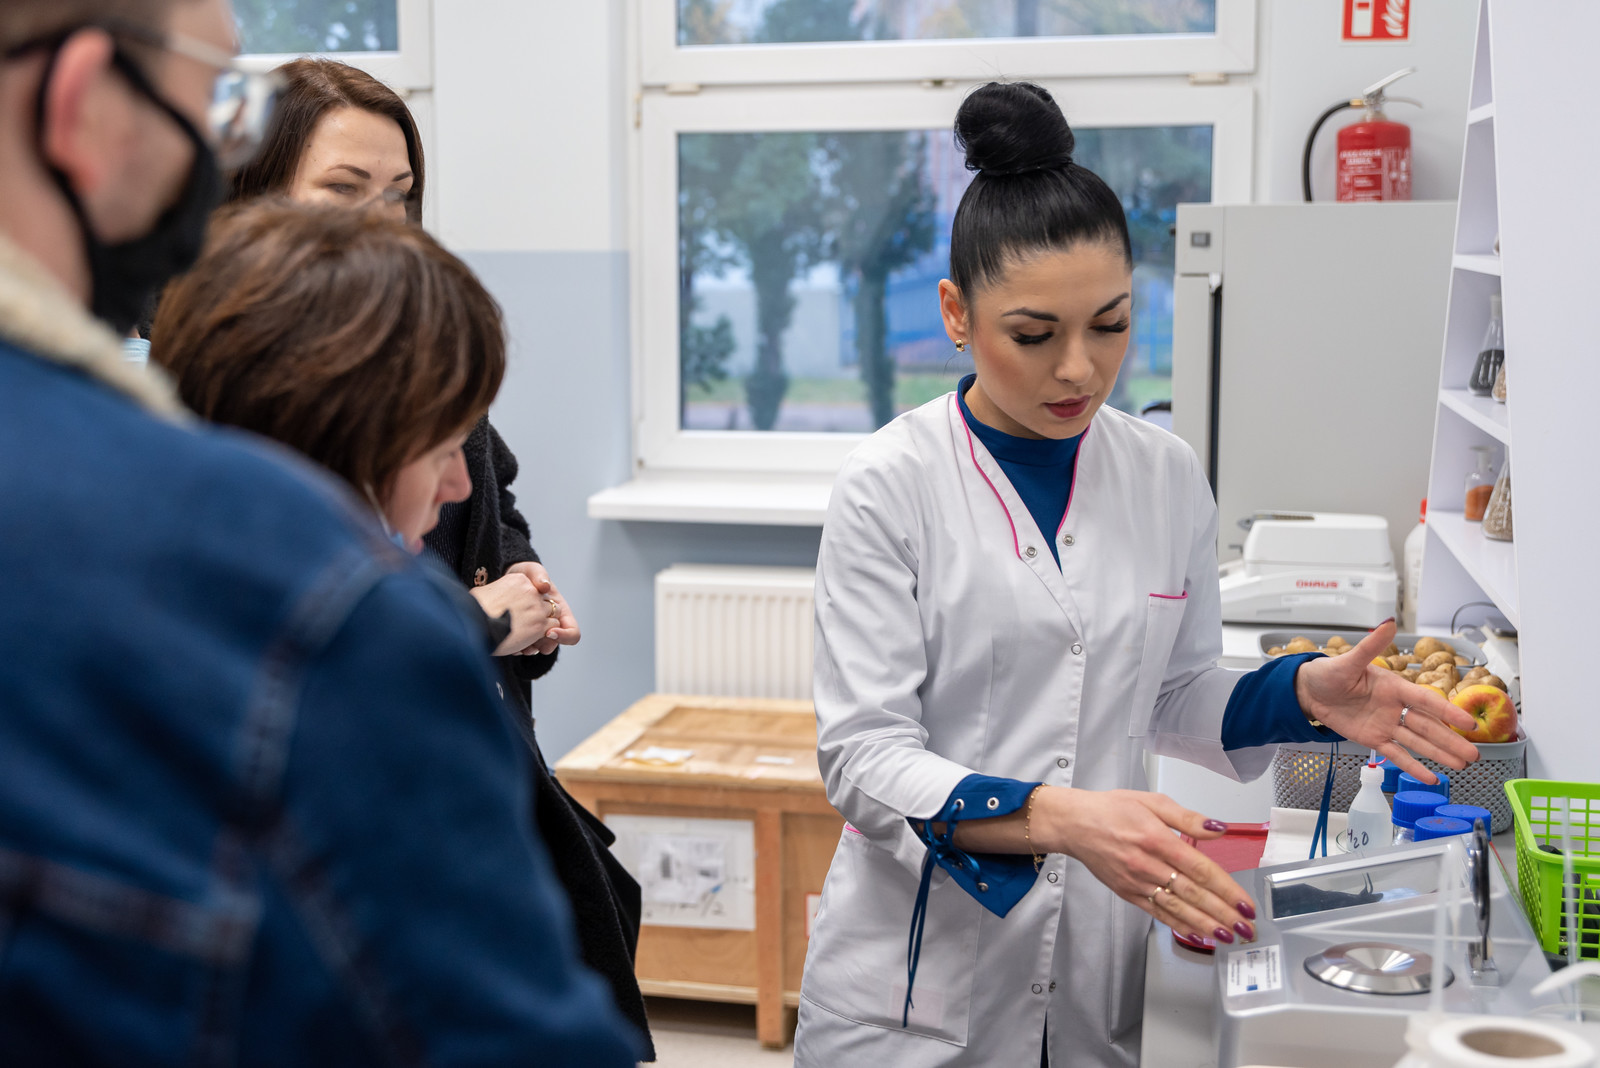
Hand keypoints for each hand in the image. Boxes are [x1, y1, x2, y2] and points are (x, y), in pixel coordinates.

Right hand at [467, 572, 559, 655]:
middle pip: (546, 600)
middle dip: (540, 611)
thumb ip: (496, 592)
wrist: (476, 625)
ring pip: (554, 613)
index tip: (521, 610)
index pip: (534, 588)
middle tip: (529, 622)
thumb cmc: (474, 611)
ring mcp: (538, 608)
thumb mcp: (484, 592)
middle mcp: (531, 591)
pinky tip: (533, 640)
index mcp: (518, 579)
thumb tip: (490, 597)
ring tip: (532, 632)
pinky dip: (545, 635)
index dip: (530, 601)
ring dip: (546, 623)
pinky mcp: (540, 625)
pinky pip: (553, 627)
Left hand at [506, 561, 580, 653]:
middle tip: (529, 644)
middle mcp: (552, 623)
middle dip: (542, 645)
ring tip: (517, 645)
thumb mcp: (531, 570)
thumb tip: (545, 585)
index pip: (572, 631)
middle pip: (555, 644)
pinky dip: (518, 648)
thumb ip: (538, 573)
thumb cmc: (523, 574)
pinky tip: (508, 640)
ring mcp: (537, 630)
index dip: (564, 635)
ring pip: (539, 649)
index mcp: (561, 611)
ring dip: (530, 649)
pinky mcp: (524, 634)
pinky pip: (524, 647)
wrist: (505, 582)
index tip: (548, 632)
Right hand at [1035, 787, 1258, 945]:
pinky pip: (1156, 912)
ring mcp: (1137, 882)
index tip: (1246, 905)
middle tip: (1246, 930)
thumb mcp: (1152, 801)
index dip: (1227, 889)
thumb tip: (1219, 828)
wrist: (1074, 824)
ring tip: (1228, 937)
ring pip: (1177, 908)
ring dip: (1205, 925)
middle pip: (1193, 894)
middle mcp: (1149, 865)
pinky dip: (1177, 925)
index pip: (1201, 870)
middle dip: (1223, 914)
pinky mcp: (1127, 893)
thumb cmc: (1112, 809)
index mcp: (1158, 840)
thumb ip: (1187, 817)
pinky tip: (1196, 934)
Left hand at [1293, 619, 1479, 782]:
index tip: (1469, 723)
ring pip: (1418, 741)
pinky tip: (1430, 776)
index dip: (1448, 712)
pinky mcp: (1373, 739)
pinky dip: (1412, 766)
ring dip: (1440, 753)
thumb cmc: (1329, 672)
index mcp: (1394, 687)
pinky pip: (1396, 754)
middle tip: (1474, 753)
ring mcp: (1386, 724)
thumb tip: (1387, 623)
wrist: (1308, 692)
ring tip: (1462, 765)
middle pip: (1428, 726)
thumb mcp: (1349, 661)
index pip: (1426, 701)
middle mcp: (1395, 707)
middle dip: (1451, 740)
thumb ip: (1371, 646)